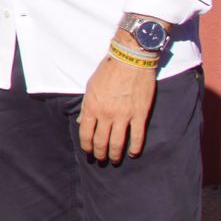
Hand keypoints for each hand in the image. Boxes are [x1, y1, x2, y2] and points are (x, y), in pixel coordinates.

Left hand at [79, 48, 158, 162]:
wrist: (130, 60)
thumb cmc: (108, 71)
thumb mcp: (91, 86)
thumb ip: (86, 106)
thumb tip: (80, 122)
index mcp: (92, 107)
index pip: (85, 133)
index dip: (86, 146)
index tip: (88, 152)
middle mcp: (106, 114)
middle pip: (101, 142)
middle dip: (99, 154)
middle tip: (101, 160)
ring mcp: (124, 116)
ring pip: (118, 143)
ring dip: (115, 155)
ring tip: (114, 160)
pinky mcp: (139, 115)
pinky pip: (137, 137)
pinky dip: (135, 148)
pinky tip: (133, 154)